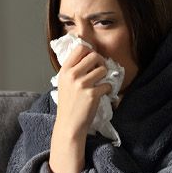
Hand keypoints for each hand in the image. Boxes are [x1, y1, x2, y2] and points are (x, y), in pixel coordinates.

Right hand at [49, 45, 111, 172]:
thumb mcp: (64, 82)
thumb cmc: (68, 104)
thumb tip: (90, 55)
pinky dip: (107, 90)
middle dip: (100, 62)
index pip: (80, 48)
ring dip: (105, 76)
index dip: (90, 52)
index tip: (92, 61)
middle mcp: (72, 75)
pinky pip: (107, 84)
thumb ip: (73, 69)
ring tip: (99, 84)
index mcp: (65, 70)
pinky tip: (101, 95)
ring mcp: (82, 84)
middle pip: (94, 55)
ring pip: (103, 69)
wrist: (69, 124)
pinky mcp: (92, 94)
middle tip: (100, 72)